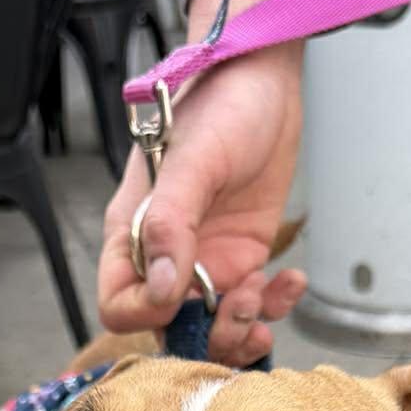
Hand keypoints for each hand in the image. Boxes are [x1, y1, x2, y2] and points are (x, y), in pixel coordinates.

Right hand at [98, 0, 307, 366]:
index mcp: (135, 234)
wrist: (263, 77)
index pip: (119, 304)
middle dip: (206, 333)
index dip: (148, 316)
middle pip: (169, 328)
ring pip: (213, 327)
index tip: (184, 299)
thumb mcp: (193, 160)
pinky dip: (274, 306)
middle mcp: (167, 257)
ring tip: (264, 293)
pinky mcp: (244, 258)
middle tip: (240, 304)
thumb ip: (172, 223)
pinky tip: (290, 280)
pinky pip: (253, 304)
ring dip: (241, 326)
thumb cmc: (218, 104)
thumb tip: (163, 289)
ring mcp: (207, 261)